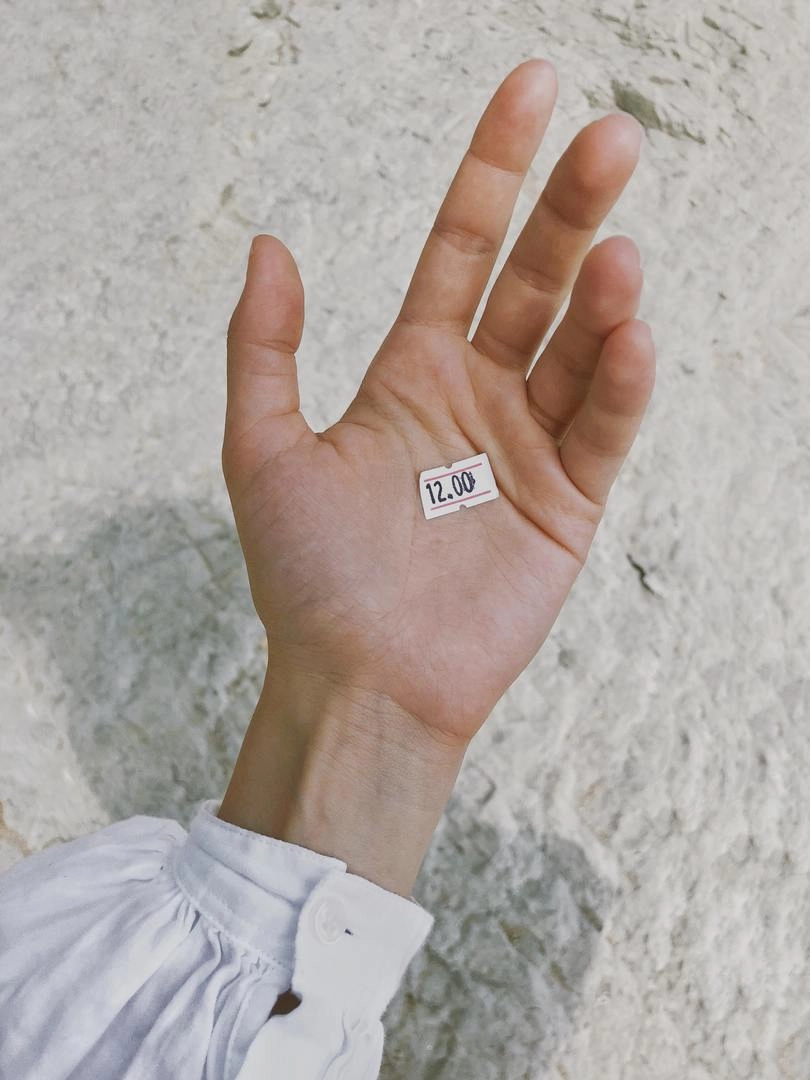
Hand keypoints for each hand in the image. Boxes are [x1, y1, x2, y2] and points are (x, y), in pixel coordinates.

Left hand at [218, 60, 654, 893]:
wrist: (359, 682)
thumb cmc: (308, 577)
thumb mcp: (262, 450)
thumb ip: (264, 346)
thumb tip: (267, 242)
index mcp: (413, 369)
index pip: (463, 246)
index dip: (495, 168)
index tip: (533, 88)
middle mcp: (477, 394)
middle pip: (536, 280)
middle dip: (571, 209)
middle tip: (611, 140)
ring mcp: (528, 445)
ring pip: (579, 348)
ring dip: (602, 297)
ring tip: (616, 255)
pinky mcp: (568, 503)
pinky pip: (604, 429)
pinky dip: (620, 383)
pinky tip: (629, 336)